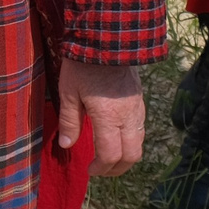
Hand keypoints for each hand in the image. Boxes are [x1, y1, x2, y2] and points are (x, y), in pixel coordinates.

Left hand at [54, 60, 143, 177]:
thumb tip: (67, 145)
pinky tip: (117, 137)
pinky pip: (140, 129)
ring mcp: (137, 108)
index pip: (110, 155)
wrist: (107, 38)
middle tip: (100, 170)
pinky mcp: (140, 100)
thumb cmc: (82, 65)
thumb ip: (69, 121)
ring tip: (108, 157)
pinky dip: (130, 141)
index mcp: (108, 116)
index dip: (100, 168)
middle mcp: (128, 116)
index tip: (89, 170)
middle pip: (131, 155)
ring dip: (125, 156)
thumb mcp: (68, 92)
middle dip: (116, 169)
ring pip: (139, 143)